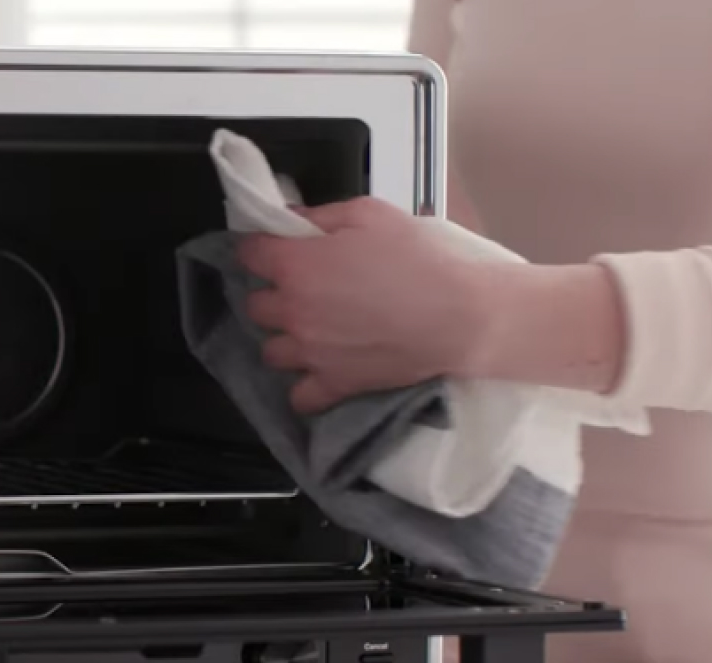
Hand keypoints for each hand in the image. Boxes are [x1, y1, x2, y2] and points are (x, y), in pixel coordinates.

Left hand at [238, 198, 498, 413]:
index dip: (262, 247)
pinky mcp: (335, 385)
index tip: (279, 248)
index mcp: (297, 265)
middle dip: (274, 294)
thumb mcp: (371, 214)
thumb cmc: (420, 257)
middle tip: (305, 289)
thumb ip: (322, 215)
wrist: (461, 314)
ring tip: (312, 333)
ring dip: (286, 340)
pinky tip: (321, 373)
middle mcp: (294, 311)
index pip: (250, 253)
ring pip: (271, 351)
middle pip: (256, 306)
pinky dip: (306, 387)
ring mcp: (311, 354)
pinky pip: (300, 397)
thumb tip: (291, 220)